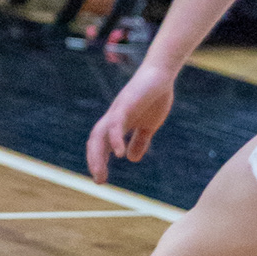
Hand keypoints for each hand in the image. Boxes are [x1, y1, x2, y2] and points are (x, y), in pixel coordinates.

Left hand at [85, 64, 175, 182]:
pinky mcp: (126, 104)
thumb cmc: (155, 97)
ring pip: (100, 134)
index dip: (99, 160)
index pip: (102, 144)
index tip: (100, 179)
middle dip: (95, 160)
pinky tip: (119, 154)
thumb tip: (130, 159)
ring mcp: (118, 110)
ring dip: (98, 154)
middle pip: (96, 140)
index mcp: (118, 123)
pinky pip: (116, 123)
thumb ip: (139, 141)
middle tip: (99, 181)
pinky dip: (115, 139)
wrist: (162, 74)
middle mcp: (113, 117)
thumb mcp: (149, 125)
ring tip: (100, 172)